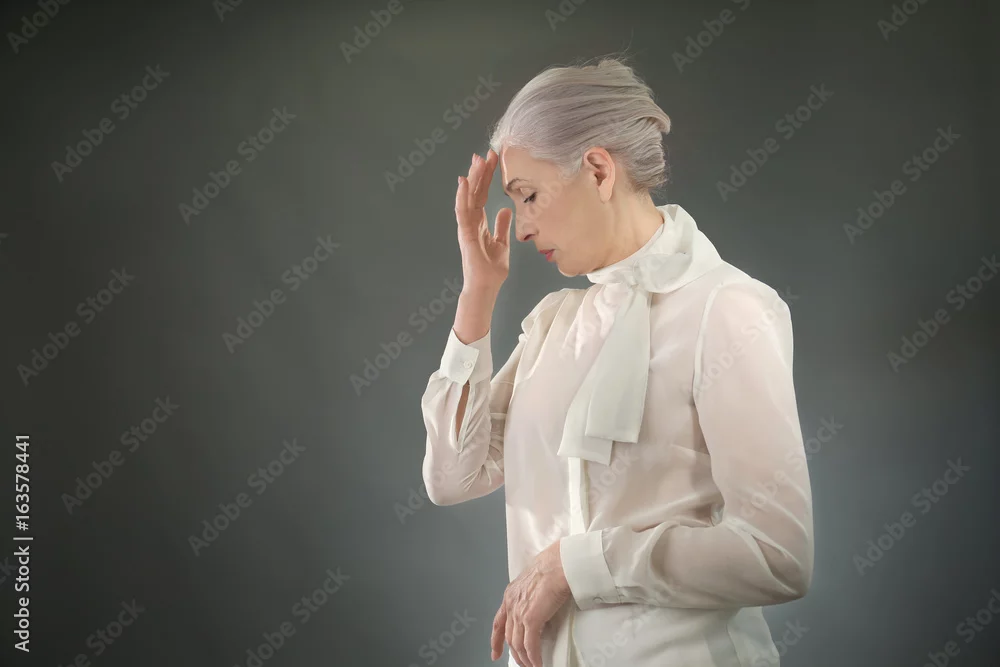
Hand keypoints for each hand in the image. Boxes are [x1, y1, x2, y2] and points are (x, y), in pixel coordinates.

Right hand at [455, 149, 510, 293]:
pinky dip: (462, 196)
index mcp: (480, 222)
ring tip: (477, 160)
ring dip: (472, 178)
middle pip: (475, 191)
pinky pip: (462, 211)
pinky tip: (464, 181)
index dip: (487, 177)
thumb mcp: (502, 243)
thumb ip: (501, 226)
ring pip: (468, 197)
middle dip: (480, 172)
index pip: (483, 194)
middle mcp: (471, 221)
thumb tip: (505, 209)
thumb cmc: (492, 269)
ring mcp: (466, 226)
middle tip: (486, 153)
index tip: (494, 160)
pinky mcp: (464, 233)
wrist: (486, 286)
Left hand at [491, 541, 571, 665]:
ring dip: (525, 659)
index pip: (498, 623)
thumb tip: (539, 604)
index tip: (495, 652)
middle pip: (509, 637)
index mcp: (511, 595)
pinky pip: (530, 645)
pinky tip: (538, 663)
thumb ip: (531, 594)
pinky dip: (534, 657)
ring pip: (518, 644)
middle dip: (515, 654)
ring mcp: (520, 612)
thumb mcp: (533, 580)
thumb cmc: (552, 566)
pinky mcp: (531, 619)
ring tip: (532, 666)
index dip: (496, 640)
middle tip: (522, 664)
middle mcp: (511, 604)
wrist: (559, 563)